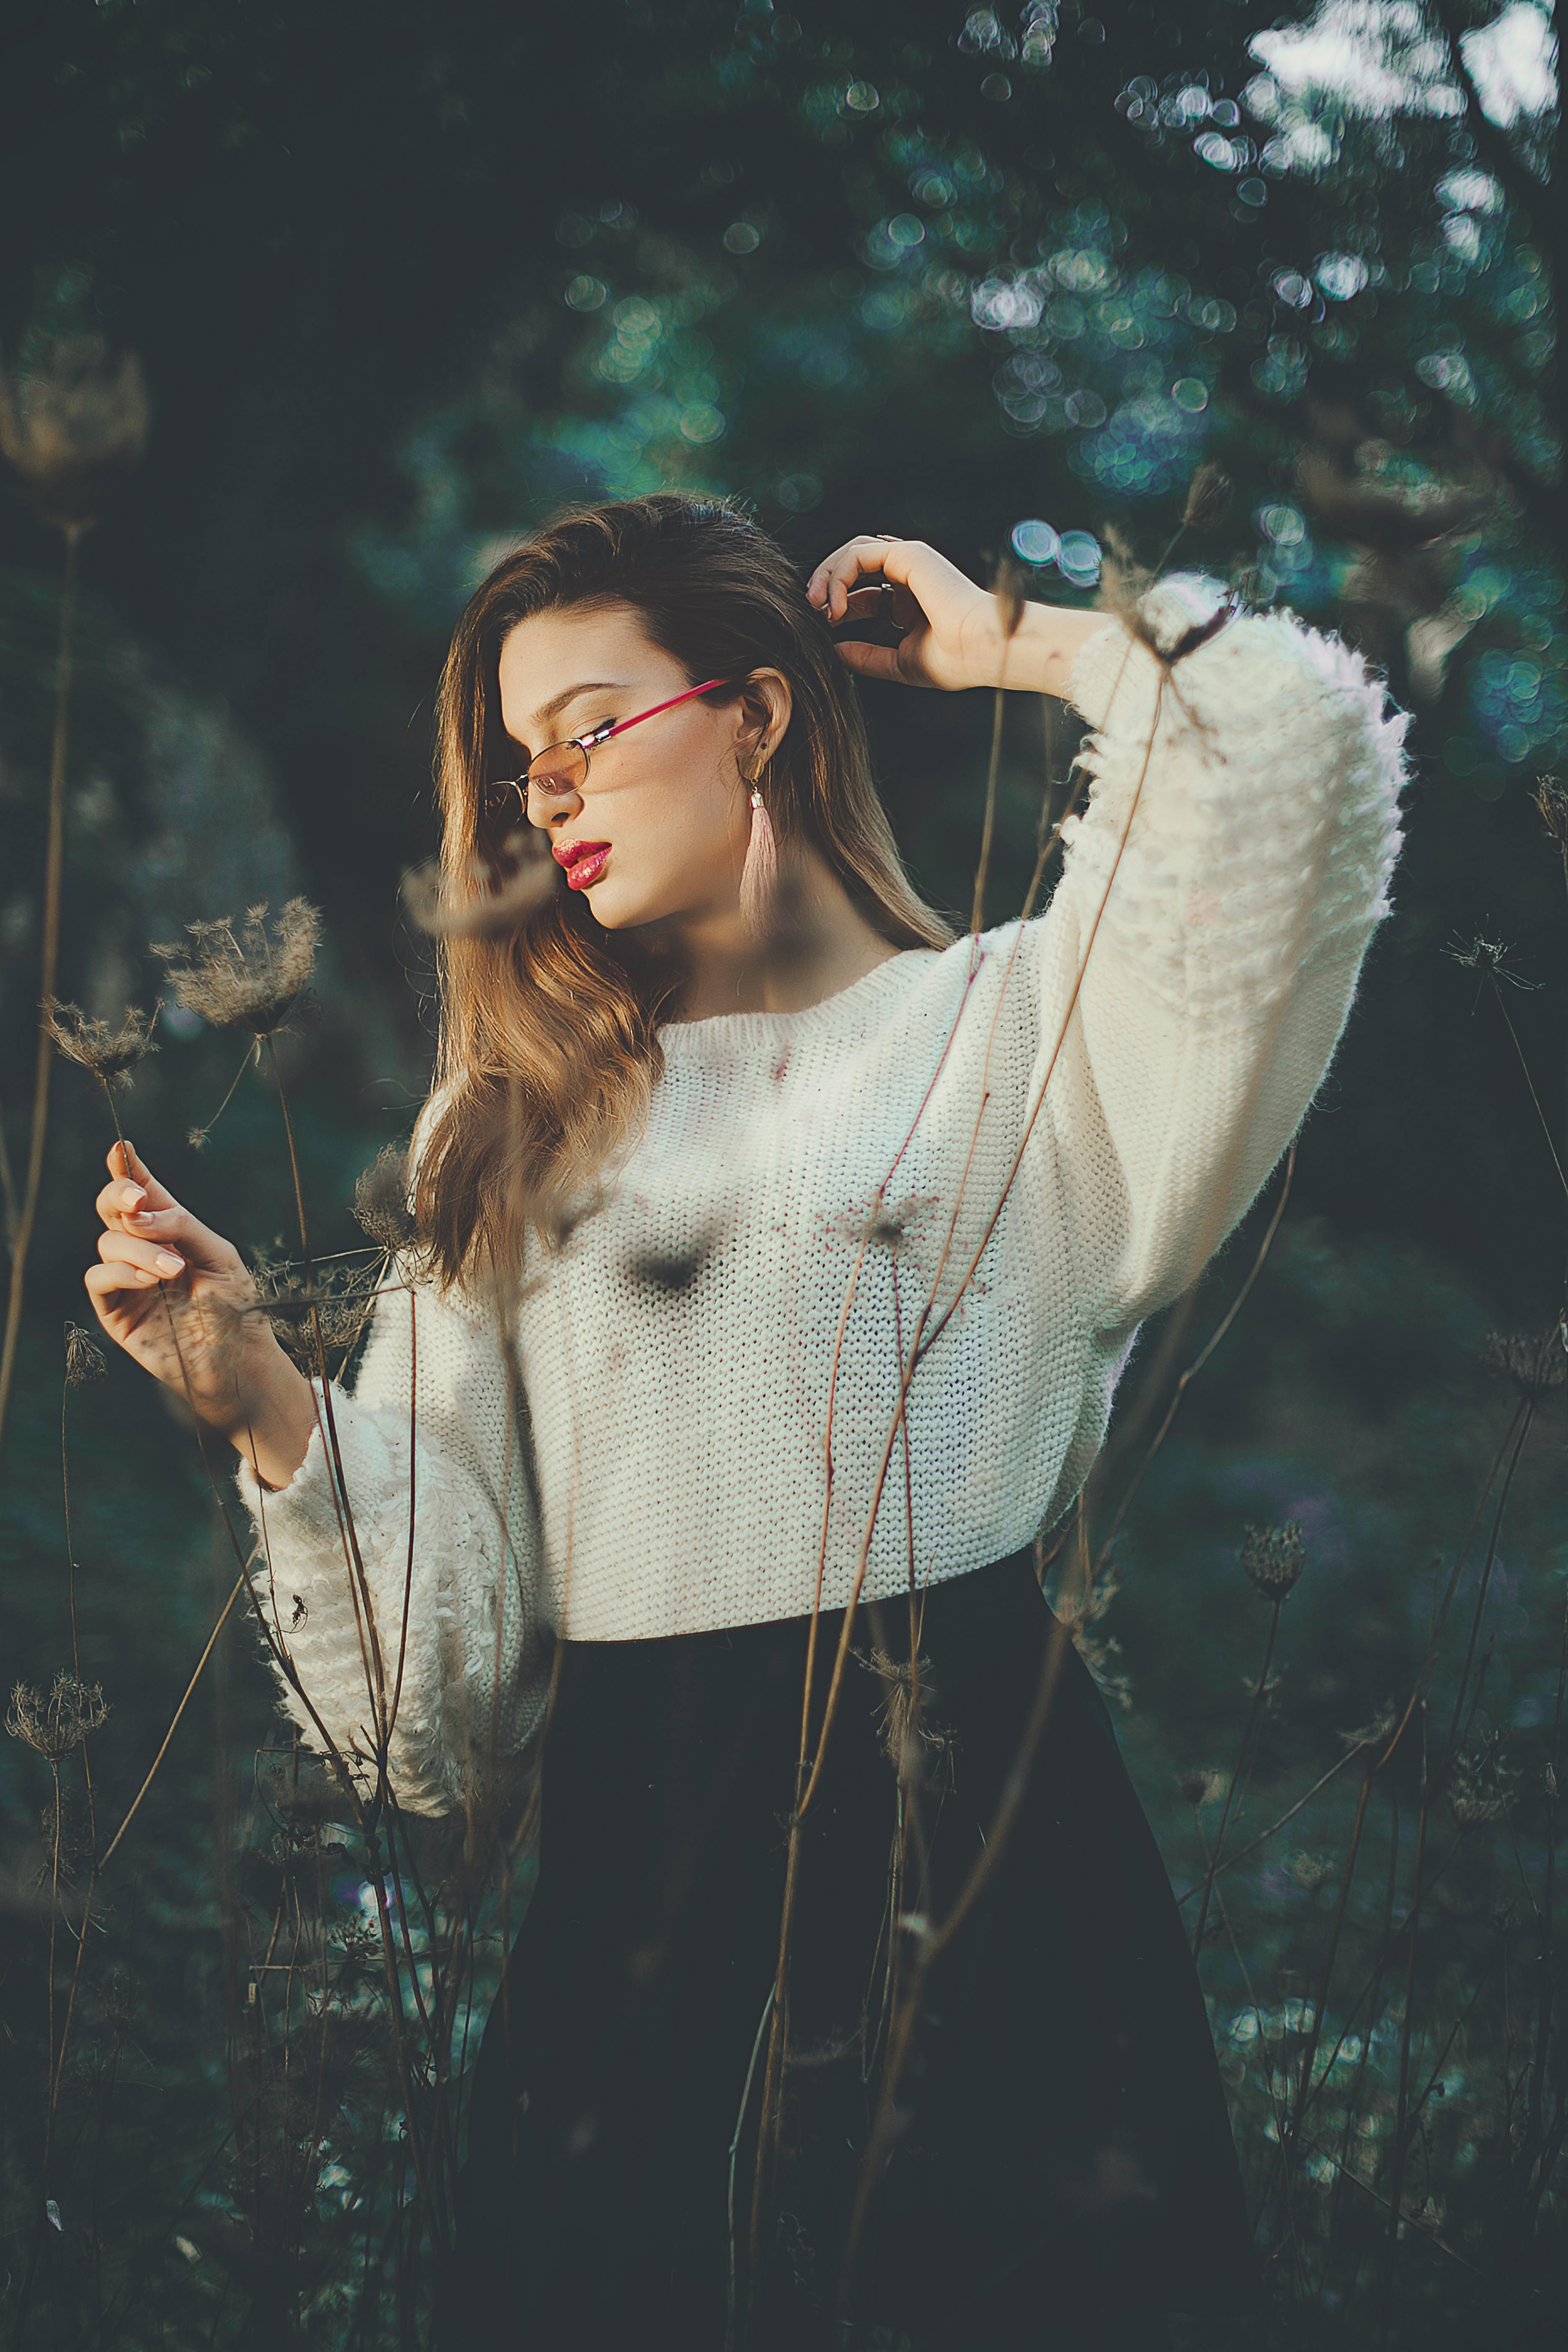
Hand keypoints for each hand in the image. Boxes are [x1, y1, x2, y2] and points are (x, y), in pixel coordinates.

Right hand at [86, 1139, 315, 1482]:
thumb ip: (183, 1226)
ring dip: (140, 1249)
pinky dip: (121, 1272)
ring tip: (174, 1269)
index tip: (122, 1148)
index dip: (129, 1168)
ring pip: (109, 1243)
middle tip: (138, 1199)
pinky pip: (99, 1279)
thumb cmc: (237, 1308)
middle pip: (112, 1209)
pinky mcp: (115, 1311)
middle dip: (120, 1194)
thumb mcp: (220, 1255)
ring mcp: (127, 1280)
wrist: (239, 1361)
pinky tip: (149, 1280)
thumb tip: (142, 1211)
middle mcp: (144, 1250)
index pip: (145, 1192)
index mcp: (172, 1231)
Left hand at [807, 534, 1106, 698]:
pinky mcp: (909, 555)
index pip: (862, 592)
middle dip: (827, 584)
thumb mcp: (899, 662)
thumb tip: (836, 650)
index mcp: (909, 600)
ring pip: (853, 553)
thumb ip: (868, 655)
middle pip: (854, 566)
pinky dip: (841, 575)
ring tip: (817, 605)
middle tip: (811, 609)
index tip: (825, 627)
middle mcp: (909, 577)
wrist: (982, 651)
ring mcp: (909, 562)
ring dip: (828, 575)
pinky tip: (836, 604)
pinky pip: (860, 554)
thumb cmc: (954, 661)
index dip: (838, 605)